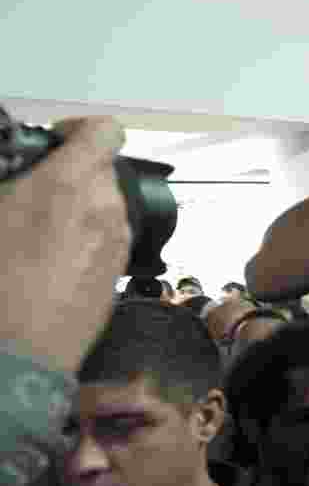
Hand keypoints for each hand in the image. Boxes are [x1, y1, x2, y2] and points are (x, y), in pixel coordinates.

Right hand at [0, 116, 130, 371]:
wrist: (16, 355)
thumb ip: (9, 184)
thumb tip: (19, 177)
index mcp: (69, 183)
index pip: (105, 131)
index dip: (80, 130)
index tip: (55, 143)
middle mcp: (104, 207)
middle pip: (103, 170)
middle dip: (72, 174)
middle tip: (35, 191)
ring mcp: (118, 240)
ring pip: (106, 205)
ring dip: (80, 206)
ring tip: (41, 230)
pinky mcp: (120, 271)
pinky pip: (108, 237)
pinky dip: (87, 236)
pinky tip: (53, 259)